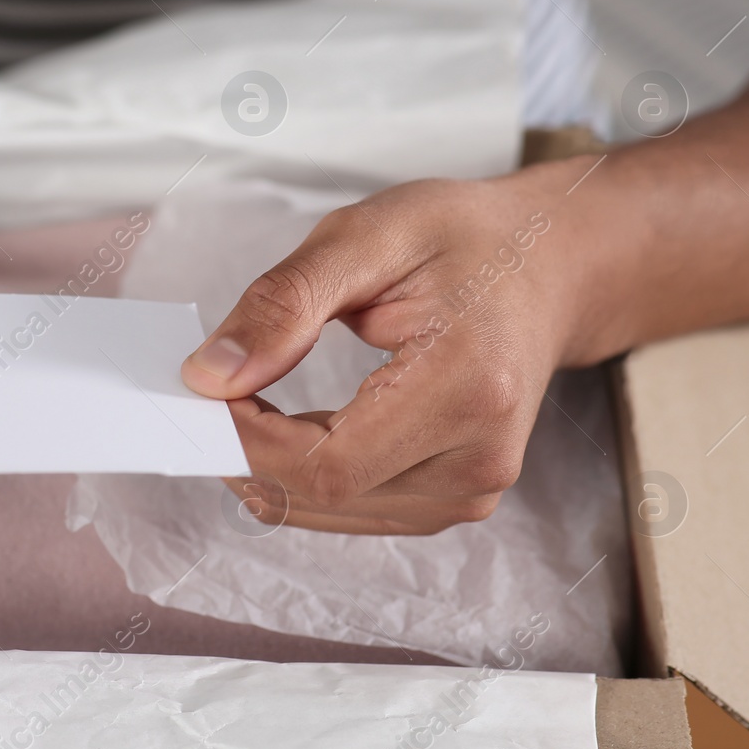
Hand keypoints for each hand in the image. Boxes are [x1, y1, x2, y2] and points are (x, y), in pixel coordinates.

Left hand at [182, 163, 590, 534]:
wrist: (546, 264)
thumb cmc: (463, 240)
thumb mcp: (366, 237)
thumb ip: (284, 305)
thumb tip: (209, 377)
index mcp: (468, 388)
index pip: (324, 463)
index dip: (245, 439)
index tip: (202, 388)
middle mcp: (479, 459)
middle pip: (321, 495)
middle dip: (245, 450)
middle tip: (207, 389)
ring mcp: (472, 490)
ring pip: (328, 511)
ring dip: (268, 466)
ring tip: (244, 400)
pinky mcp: (456, 501)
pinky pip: (351, 508)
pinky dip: (301, 474)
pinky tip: (285, 426)